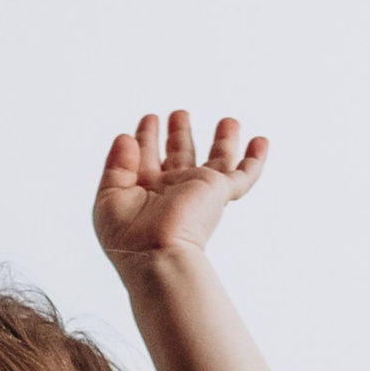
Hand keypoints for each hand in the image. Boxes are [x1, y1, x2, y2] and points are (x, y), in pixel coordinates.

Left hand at [93, 112, 267, 274]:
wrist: (158, 257)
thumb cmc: (130, 239)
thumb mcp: (109, 198)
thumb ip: (116, 166)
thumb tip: (125, 138)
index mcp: (146, 193)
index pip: (148, 158)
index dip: (147, 137)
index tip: (149, 119)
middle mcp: (173, 191)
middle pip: (181, 156)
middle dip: (180, 133)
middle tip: (179, 114)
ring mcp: (198, 190)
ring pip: (216, 161)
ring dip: (222, 141)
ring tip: (228, 121)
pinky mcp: (218, 191)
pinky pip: (244, 174)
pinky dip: (255, 159)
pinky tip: (260, 141)